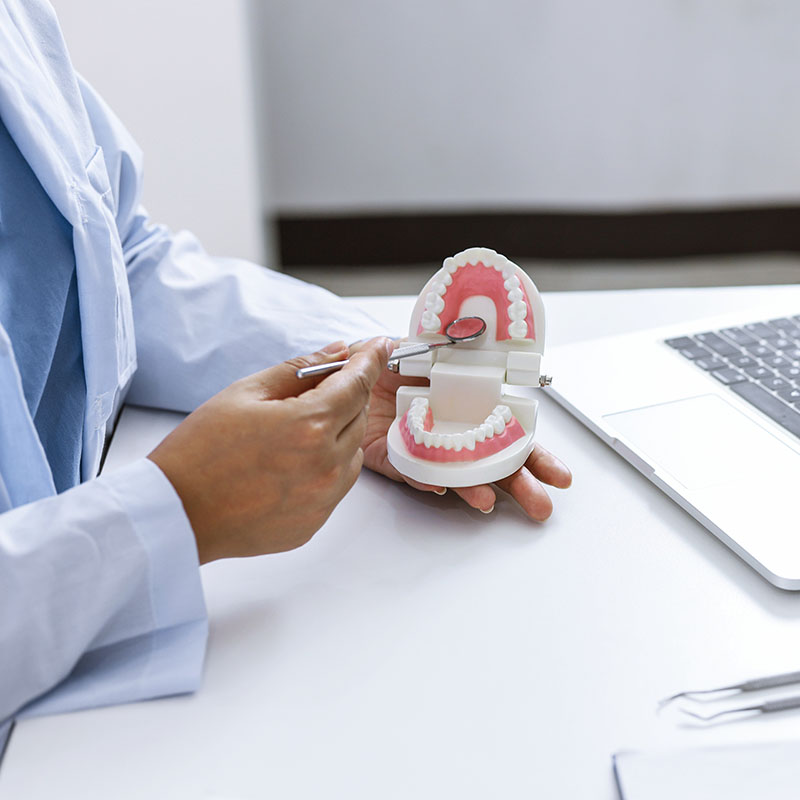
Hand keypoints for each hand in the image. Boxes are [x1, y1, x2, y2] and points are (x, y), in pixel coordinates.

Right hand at [148, 337, 393, 562]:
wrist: (175, 512)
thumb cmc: (200, 450)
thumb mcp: (246, 393)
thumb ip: (300, 370)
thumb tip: (338, 352)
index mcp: (309, 426)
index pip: (357, 383)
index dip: (372, 360)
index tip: (382, 345)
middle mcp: (326, 465)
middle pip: (358, 417)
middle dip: (345, 397)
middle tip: (317, 389)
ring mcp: (322, 499)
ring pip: (352, 454)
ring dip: (337, 435)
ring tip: (292, 434)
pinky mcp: (314, 523)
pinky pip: (336, 485)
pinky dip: (325, 468)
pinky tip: (287, 466)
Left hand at [360, 357, 571, 518]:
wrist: (333, 377)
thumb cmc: (375, 359)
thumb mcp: (411, 343)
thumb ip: (438, 343)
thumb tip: (466, 336)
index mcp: (460, 402)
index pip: (504, 429)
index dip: (530, 450)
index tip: (555, 471)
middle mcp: (445, 427)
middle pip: (489, 459)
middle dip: (518, 481)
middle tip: (541, 504)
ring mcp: (420, 445)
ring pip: (455, 472)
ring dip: (474, 487)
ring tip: (488, 501)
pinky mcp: (389, 456)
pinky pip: (409, 471)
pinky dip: (424, 478)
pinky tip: (440, 485)